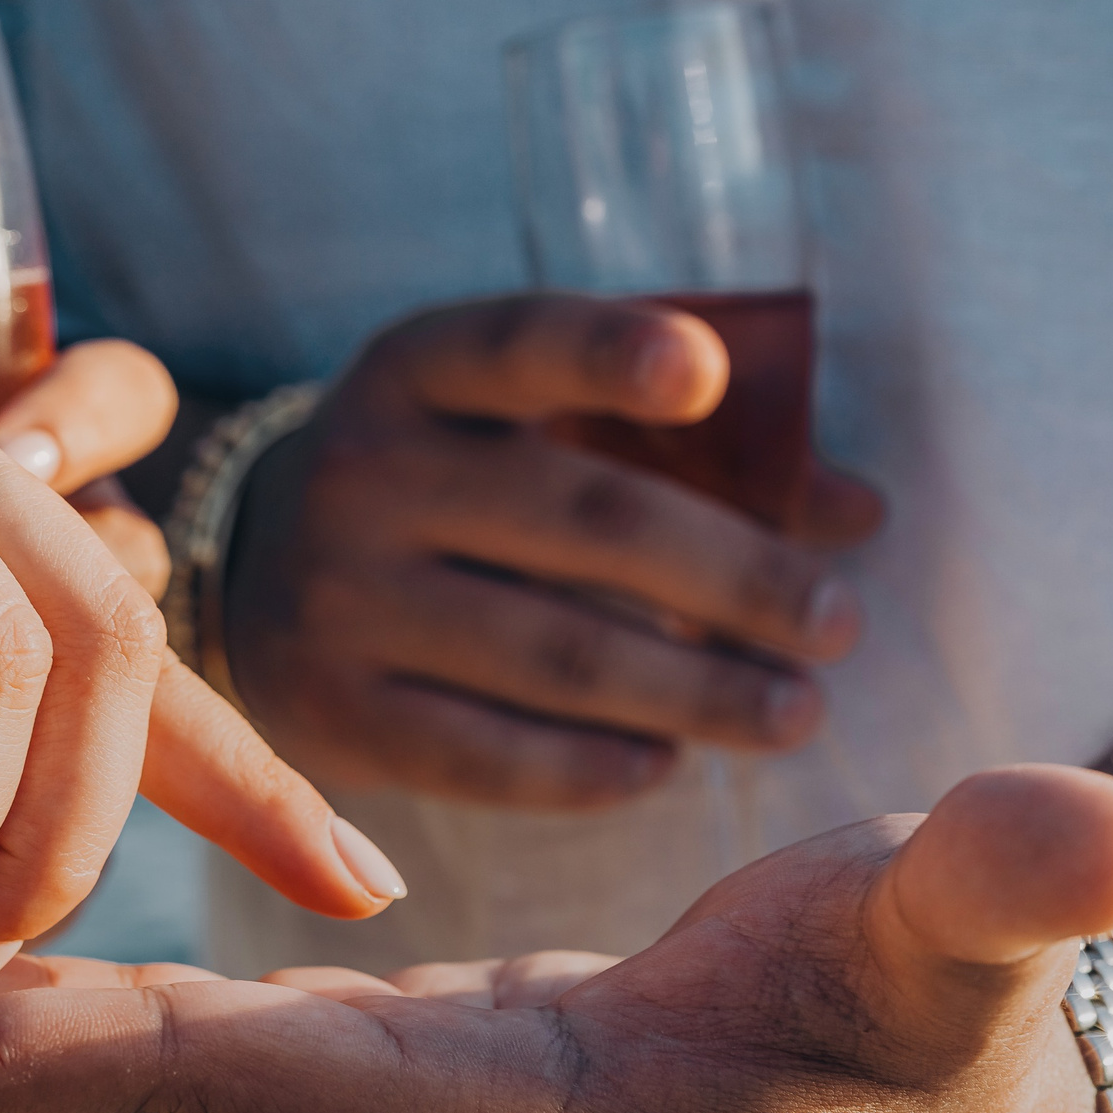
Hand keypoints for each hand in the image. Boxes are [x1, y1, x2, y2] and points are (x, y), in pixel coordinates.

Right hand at [226, 294, 882, 805]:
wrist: (255, 575)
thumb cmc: (455, 483)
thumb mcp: (529, 427)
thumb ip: (686, 451)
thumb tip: (858, 514)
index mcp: (417, 371)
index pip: (518, 345)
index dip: (607, 353)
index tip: (705, 378)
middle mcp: (364, 473)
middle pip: (579, 522)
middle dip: (733, 579)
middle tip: (838, 625)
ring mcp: (340, 599)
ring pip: (550, 653)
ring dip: (695, 692)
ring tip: (795, 711)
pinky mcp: (336, 712)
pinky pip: (486, 756)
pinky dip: (592, 767)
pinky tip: (667, 763)